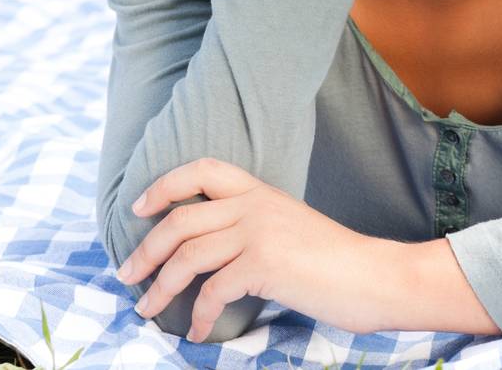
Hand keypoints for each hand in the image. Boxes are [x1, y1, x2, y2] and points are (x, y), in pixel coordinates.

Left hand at [116, 157, 398, 340]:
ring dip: (159, 287)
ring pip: (186, 255)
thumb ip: (253, 226)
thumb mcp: (289, 226)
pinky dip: (197, 316)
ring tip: (146, 308)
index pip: (202, 169)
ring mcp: (258, 232)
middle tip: (126, 275)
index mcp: (260, 190)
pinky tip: (196, 332)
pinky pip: (212, 291)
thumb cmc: (335, 261)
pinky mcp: (264, 264)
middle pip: (180, 219)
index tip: (139, 208)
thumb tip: (210, 250)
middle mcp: (254, 205)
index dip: (164, 186)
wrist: (375, 276)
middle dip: (145, 250)